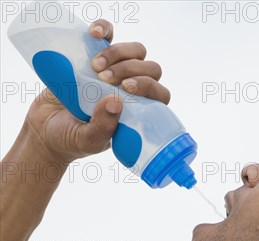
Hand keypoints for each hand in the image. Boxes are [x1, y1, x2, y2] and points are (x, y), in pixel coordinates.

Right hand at [24, 20, 170, 164]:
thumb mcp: (88, 140)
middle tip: (103, 78)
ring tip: (94, 65)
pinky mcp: (95, 56)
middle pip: (150, 69)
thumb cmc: (72, 140)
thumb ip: (103, 127)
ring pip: (135, 52)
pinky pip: (109, 34)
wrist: (45, 129)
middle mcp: (131, 91)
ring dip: (118, 53)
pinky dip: (104, 28)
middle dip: (130, 69)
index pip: (159, 94)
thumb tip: (117, 102)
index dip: (149, 86)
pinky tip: (93, 33)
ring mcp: (115, 72)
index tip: (126, 88)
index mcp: (138, 113)